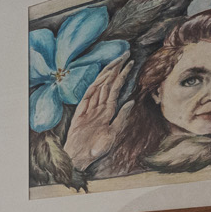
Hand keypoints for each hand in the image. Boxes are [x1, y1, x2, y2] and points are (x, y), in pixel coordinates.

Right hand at [62, 55, 132, 171]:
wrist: (80, 157)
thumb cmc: (96, 148)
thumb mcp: (114, 133)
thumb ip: (121, 117)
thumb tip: (130, 102)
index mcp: (107, 111)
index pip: (116, 89)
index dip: (123, 76)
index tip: (130, 63)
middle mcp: (99, 107)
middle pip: (108, 84)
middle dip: (117, 69)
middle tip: (125, 54)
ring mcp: (89, 109)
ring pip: (99, 87)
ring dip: (107, 74)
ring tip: (116, 60)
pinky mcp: (80, 113)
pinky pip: (88, 96)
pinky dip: (95, 87)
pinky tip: (102, 77)